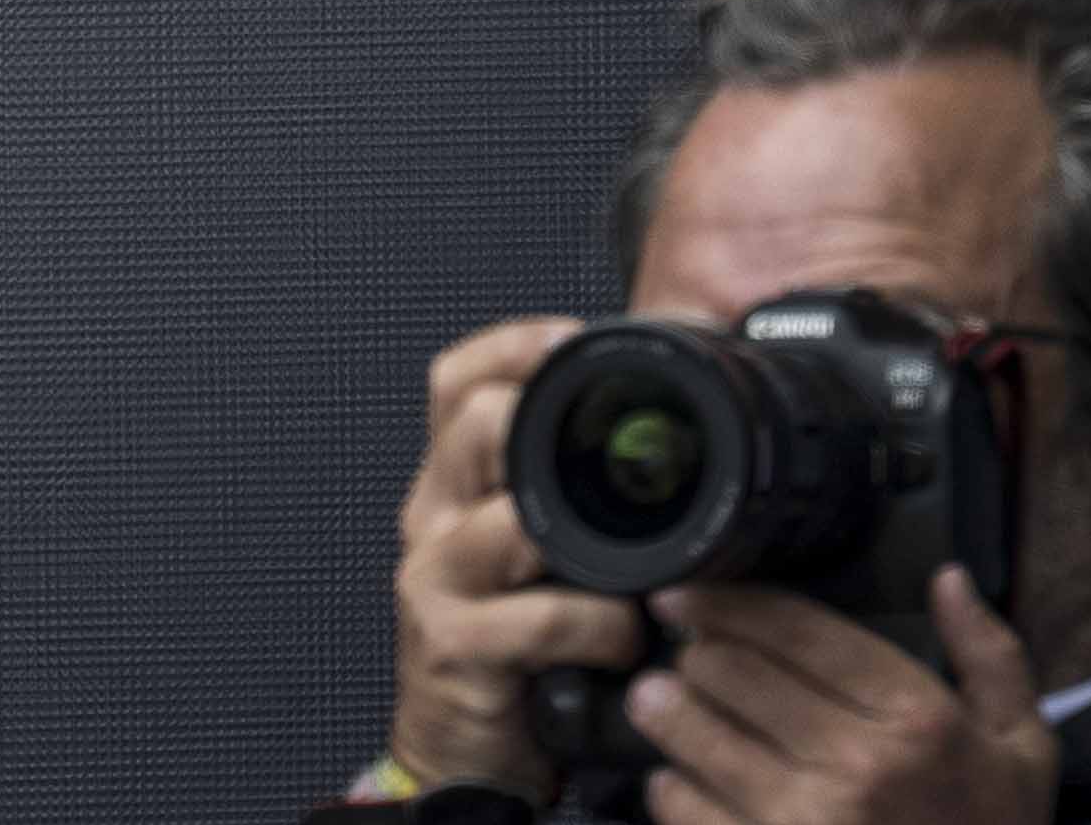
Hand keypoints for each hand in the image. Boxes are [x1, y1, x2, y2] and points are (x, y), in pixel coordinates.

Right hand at [389, 318, 650, 800]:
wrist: (463, 753)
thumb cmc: (513, 651)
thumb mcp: (533, 561)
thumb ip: (566, 501)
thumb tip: (658, 442)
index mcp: (452, 486)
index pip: (454, 381)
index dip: (512, 345)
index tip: (576, 335)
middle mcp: (432, 517)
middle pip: (474, 424)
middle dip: (550, 428)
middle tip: (626, 457)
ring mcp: (435, 577)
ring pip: (512, 520)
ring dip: (594, 547)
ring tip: (643, 577)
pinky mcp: (453, 641)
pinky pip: (540, 616)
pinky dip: (598, 626)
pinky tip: (622, 641)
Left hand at [622, 575, 1052, 824]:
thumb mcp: (1022, 749)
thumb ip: (990, 657)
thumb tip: (948, 577)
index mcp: (916, 720)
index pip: (794, 630)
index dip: (723, 603)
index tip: (683, 598)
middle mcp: (857, 765)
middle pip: (726, 671)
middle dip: (695, 656)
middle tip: (687, 659)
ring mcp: (804, 820)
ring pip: (690, 730)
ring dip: (665, 709)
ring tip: (661, 702)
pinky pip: (680, 803)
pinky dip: (671, 784)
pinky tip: (684, 778)